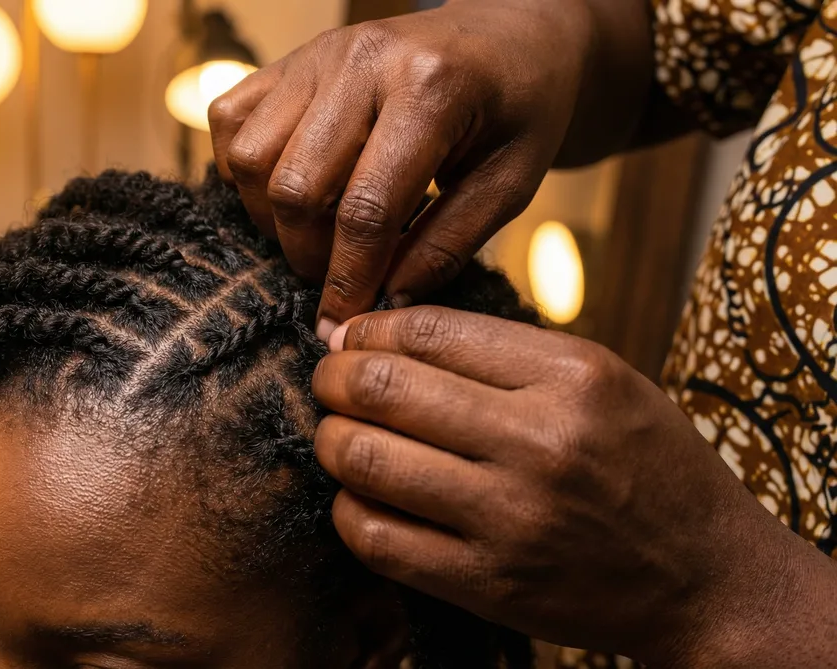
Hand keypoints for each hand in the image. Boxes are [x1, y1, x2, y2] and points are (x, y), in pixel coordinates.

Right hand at [209, 0, 653, 337]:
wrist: (509, 34)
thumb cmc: (520, 110)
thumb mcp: (513, 182)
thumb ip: (448, 244)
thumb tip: (385, 302)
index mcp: (431, 88)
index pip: (366, 208)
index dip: (349, 279)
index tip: (343, 322)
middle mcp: (362, 61)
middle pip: (295, 187)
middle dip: (307, 255)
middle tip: (337, 279)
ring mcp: (318, 54)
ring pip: (250, 157)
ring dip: (270, 215)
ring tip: (315, 234)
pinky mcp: (292, 58)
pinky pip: (231, 121)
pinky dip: (244, 170)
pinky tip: (289, 189)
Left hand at [311, 306, 836, 666]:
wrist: (707, 578)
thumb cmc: (647, 464)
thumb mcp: (602, 379)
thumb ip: (500, 351)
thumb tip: (378, 332)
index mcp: (572, 376)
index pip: (428, 330)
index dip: (367, 328)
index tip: (349, 336)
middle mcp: (540, 442)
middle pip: (382, 388)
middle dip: (332, 376)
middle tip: (328, 380)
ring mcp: (511, 518)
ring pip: (365, 459)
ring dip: (331, 439)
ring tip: (338, 433)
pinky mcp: (488, 583)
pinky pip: (375, 537)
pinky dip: (348, 508)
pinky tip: (361, 494)